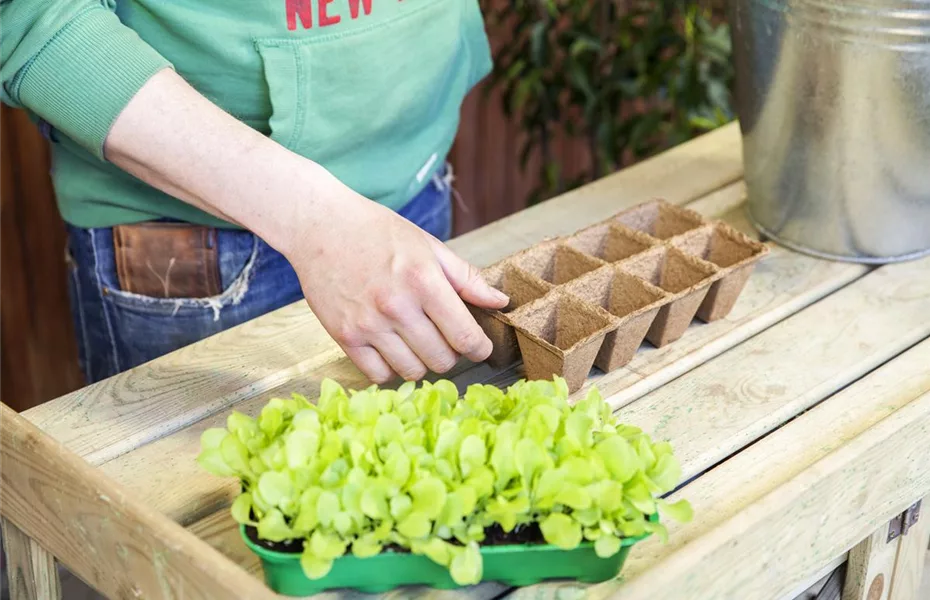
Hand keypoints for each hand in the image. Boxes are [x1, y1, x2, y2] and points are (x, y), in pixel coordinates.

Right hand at [286, 191, 508, 382]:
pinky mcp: (344, 336)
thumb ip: (466, 278)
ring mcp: (368, 324)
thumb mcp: (428, 246)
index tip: (480, 347)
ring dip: (422, 363)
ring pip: (413, 372)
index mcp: (424, 281)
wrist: (320, 226)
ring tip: (418, 342)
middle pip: (442, 360)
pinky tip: (392, 348)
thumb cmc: (377, 231)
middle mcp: (397, 306)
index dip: (479, 348)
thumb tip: (500, 303)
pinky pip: (379, 375)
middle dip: (451, 354)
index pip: (465, 336)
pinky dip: (391, 368)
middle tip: (445, 339)